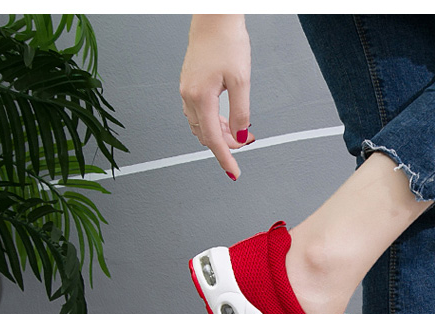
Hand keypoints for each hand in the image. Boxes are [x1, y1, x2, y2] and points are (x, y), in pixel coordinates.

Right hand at [180, 14, 254, 178]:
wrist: (214, 18)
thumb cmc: (227, 41)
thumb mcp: (241, 81)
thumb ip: (241, 113)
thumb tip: (241, 136)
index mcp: (200, 97)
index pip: (214, 140)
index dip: (226, 159)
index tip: (234, 173)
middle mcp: (188, 95)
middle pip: (207, 135)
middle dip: (227, 144)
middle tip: (247, 141)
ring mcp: (186, 90)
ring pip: (202, 126)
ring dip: (221, 133)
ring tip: (240, 129)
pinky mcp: (189, 84)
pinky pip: (199, 113)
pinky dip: (213, 121)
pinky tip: (227, 118)